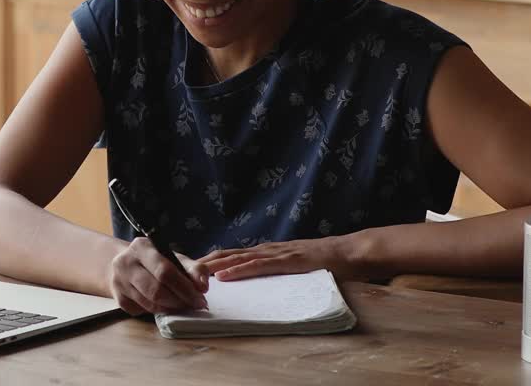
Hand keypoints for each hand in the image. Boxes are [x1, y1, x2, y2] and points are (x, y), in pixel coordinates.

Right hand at [107, 237, 209, 314]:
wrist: (127, 265)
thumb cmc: (156, 261)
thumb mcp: (174, 258)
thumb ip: (192, 268)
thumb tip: (203, 285)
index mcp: (142, 247)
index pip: (164, 271)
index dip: (185, 287)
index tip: (201, 297)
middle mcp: (126, 263)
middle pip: (156, 290)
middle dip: (180, 301)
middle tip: (195, 305)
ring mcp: (119, 282)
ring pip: (150, 304)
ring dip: (171, 308)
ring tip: (183, 305)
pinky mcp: (119, 299)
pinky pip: (143, 311)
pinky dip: (158, 311)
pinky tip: (165, 305)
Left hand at [197, 236, 361, 281]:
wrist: (348, 253)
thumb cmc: (323, 263)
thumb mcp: (292, 266)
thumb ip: (275, 270)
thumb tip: (258, 281)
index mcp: (266, 251)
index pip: (231, 254)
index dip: (210, 261)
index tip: (190, 268)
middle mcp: (266, 249)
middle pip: (227, 254)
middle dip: (204, 262)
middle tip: (182, 271)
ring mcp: (275, 253)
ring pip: (237, 258)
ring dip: (214, 266)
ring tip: (194, 273)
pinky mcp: (286, 261)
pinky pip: (257, 266)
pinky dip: (238, 270)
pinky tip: (224, 276)